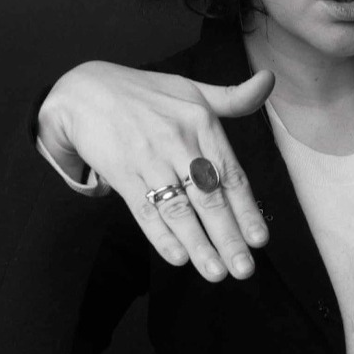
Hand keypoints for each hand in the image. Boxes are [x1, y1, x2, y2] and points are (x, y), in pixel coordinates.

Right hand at [37, 61, 274, 281]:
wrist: (84, 90)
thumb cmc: (144, 93)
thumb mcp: (191, 89)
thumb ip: (232, 97)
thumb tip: (269, 81)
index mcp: (201, 123)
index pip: (230, 175)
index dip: (247, 210)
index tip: (260, 240)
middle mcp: (178, 141)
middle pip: (209, 197)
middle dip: (229, 237)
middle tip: (244, 269)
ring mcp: (149, 157)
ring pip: (179, 208)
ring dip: (199, 244)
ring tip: (216, 272)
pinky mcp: (121, 171)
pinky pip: (144, 209)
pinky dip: (161, 235)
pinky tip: (177, 257)